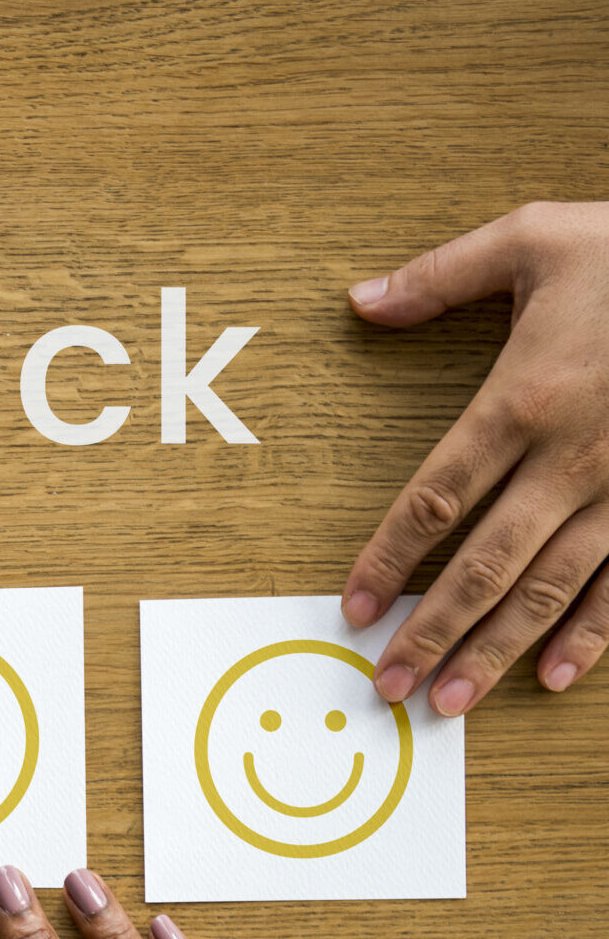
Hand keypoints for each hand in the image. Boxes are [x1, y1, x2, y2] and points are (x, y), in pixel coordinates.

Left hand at [341, 200, 608, 716]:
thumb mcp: (539, 238)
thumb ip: (443, 275)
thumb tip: (360, 300)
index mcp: (524, 399)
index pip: (435, 498)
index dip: (388, 559)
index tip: (354, 606)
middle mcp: (573, 457)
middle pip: (485, 563)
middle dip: (431, 631)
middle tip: (385, 683)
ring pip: (551, 587)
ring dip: (496, 649)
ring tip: (448, 701)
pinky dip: (593, 634)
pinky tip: (555, 677)